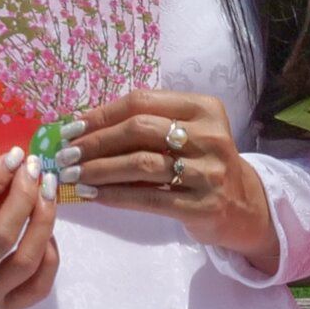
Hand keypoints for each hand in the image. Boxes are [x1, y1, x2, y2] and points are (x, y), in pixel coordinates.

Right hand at [0, 145, 59, 308]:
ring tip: (47, 194)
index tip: (14, 156)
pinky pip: (38, 287)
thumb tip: (13, 172)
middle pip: (3, 235)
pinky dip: (50, 257)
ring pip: (26, 261)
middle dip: (25, 196)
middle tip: (35, 170)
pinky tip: (48, 234)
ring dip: (44, 222)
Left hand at [68, 90, 277, 273]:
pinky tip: (92, 196)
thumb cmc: (202, 165)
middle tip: (65, 156)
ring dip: (99, 170)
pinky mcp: (202, 205)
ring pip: (141, 164)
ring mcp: (208, 172)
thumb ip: (147, 126)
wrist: (244, 206)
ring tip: (72, 177)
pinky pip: (149, 198)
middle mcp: (209, 136)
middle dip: (95, 143)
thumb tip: (83, 127)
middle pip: (139, 129)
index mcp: (203, 108)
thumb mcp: (187, 134)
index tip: (70, 129)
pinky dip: (115, 196)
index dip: (101, 114)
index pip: (141, 102)